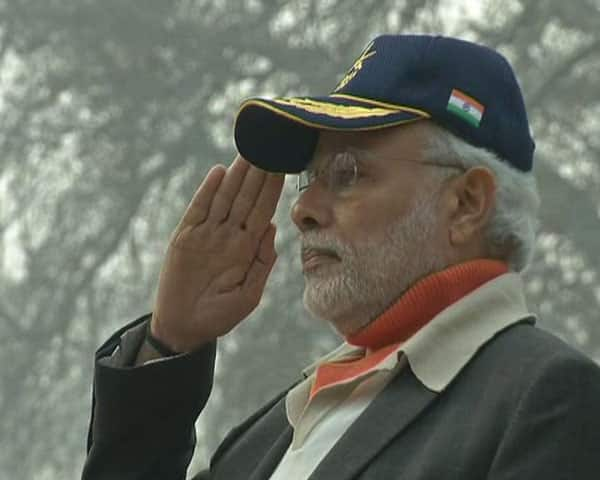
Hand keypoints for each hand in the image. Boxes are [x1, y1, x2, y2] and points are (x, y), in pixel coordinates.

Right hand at [150, 156, 284, 351]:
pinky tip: (219, 172)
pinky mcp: (185, 237)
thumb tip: (272, 227)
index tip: (285, 165)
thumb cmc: (219, 315)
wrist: (185, 328)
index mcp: (247, 247)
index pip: (264, 211)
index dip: (274, 189)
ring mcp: (207, 234)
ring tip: (249, 151)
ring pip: (224, 197)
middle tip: (270, 145)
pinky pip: (198, 209)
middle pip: (246, 197)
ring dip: (236, 175)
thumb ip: (262, 262)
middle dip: (258, 173)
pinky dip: (207, 191)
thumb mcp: (249, 295)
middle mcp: (229, 235)